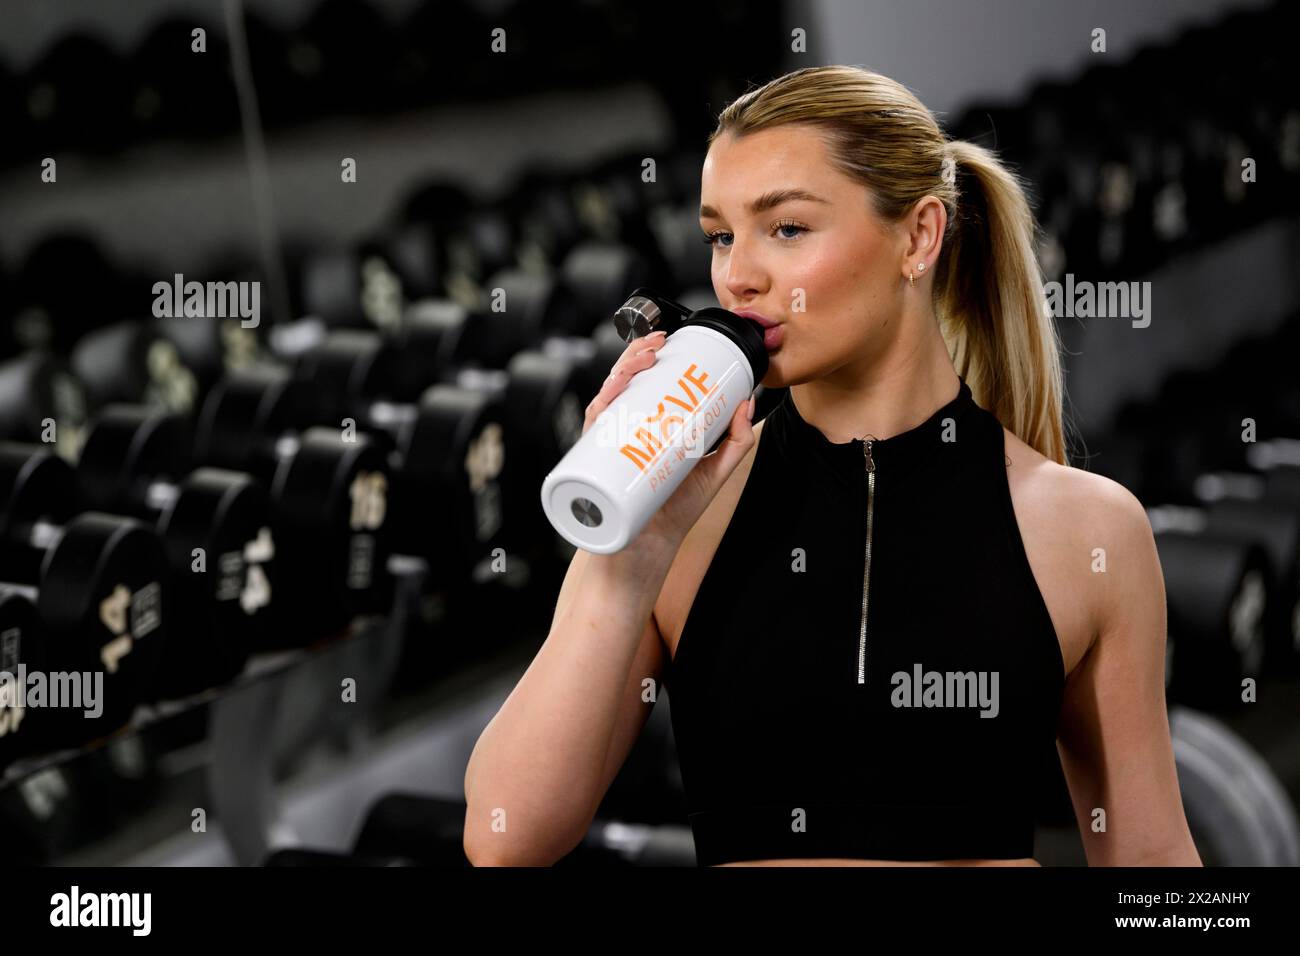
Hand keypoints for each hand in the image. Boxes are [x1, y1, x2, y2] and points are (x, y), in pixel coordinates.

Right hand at [582, 331, 757, 551]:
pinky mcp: (597, 460)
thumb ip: (737, 442)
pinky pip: (594, 424)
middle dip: (637, 353)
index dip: (651, 355)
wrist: (651, 546)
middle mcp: (627, 429)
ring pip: (609, 394)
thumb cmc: (677, 510)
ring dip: (622, 368)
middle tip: (658, 343)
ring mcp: (610, 442)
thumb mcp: (717, 471)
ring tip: (643, 358)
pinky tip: (616, 389)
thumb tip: (748, 404)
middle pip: (626, 381)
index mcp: (649, 426)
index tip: (670, 340)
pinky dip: (602, 402)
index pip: (646, 381)